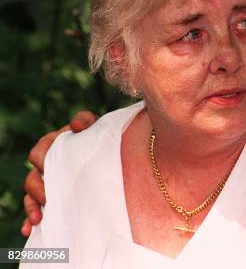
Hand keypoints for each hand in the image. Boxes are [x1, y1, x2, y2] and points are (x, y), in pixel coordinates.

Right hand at [21, 111, 97, 235]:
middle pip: (32, 178)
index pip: (38, 152)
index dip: (41, 161)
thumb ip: (85, 121)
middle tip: (48, 198)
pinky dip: (30, 219)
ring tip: (38, 219)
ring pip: (31, 196)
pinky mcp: (54, 197)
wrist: (111, 150)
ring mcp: (49, 182)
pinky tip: (29, 230)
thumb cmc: (99, 135)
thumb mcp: (94, 125)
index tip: (48, 170)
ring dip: (32, 208)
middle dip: (37, 189)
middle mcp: (47, 165)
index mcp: (52, 146)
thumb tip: (76, 126)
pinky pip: (37, 209)